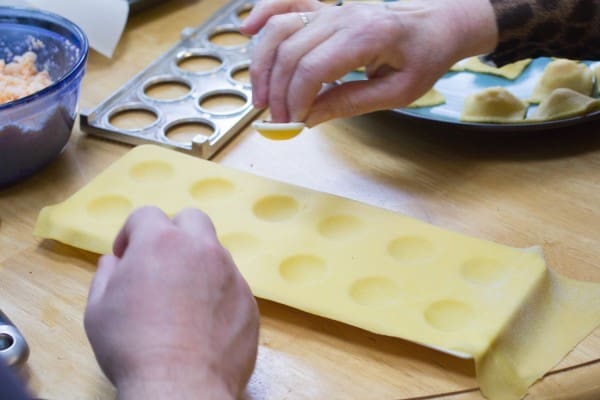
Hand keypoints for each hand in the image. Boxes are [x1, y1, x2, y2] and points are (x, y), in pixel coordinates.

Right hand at [84, 207, 258, 399]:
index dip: (131, 233)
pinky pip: (231, 284)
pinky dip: (217, 293)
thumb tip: (116, 261)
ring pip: (215, 252)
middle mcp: (202, 249)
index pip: (146, 214)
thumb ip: (106, 274)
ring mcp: (231, 273)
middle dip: (173, 233)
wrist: (182, 386)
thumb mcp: (98, 309)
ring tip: (183, 300)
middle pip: (191, 220)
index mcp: (161, 242)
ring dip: (198, 264)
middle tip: (161, 265)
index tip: (125, 257)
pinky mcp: (249, 300)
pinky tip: (205, 322)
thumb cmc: (132, 347)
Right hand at [241, 0, 497, 125]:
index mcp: (366, 36)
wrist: (438, 24)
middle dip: (277, 91)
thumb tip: (307, 118)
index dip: (295, 99)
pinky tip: (247, 29)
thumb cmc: (424, 58)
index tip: (293, 123)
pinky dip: (264, 14)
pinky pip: (287, 5)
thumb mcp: (396, 93)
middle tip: (277, 121)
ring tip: (260, 97)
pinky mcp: (326, 8)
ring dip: (262, 64)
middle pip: (290, 52)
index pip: (313, 68)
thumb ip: (350, 103)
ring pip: (280, 30)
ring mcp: (332, 8)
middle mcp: (343, 16)